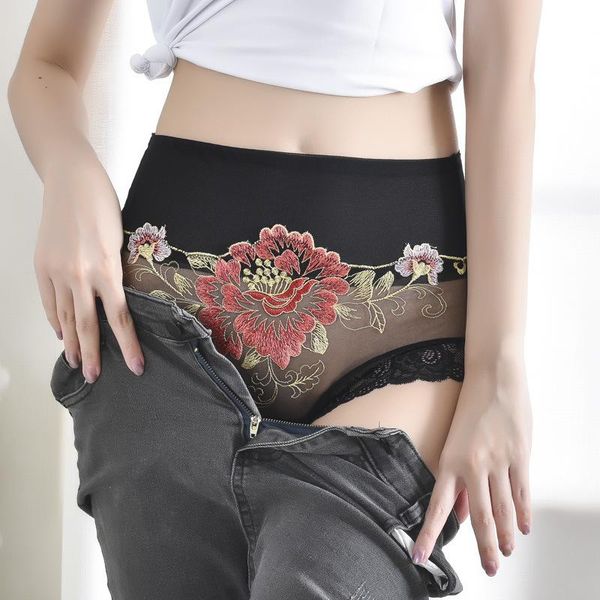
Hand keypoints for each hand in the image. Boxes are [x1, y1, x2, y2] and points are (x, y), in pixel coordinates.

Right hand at [34, 154, 144, 382]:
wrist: (72, 181)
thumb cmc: (104, 207)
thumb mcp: (120, 243)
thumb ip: (115, 274)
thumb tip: (113, 301)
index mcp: (107, 270)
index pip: (119, 319)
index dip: (127, 346)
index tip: (136, 367)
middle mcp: (80, 275)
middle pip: (87, 325)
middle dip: (94, 355)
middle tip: (97, 377)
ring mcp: (56, 271)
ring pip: (64, 317)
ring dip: (72, 343)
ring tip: (77, 363)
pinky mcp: (41, 265)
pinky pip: (49, 301)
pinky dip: (54, 319)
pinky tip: (60, 334)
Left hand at [411, 355, 532, 576]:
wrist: (493, 378)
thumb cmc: (471, 408)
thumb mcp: (456, 443)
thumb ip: (458, 481)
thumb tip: (458, 513)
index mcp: (450, 461)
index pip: (438, 506)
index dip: (429, 533)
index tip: (421, 556)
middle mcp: (473, 465)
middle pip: (479, 516)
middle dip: (483, 546)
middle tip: (490, 569)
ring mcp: (498, 461)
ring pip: (503, 508)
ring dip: (505, 534)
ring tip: (506, 552)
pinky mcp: (520, 455)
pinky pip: (522, 491)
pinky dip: (524, 513)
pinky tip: (524, 528)